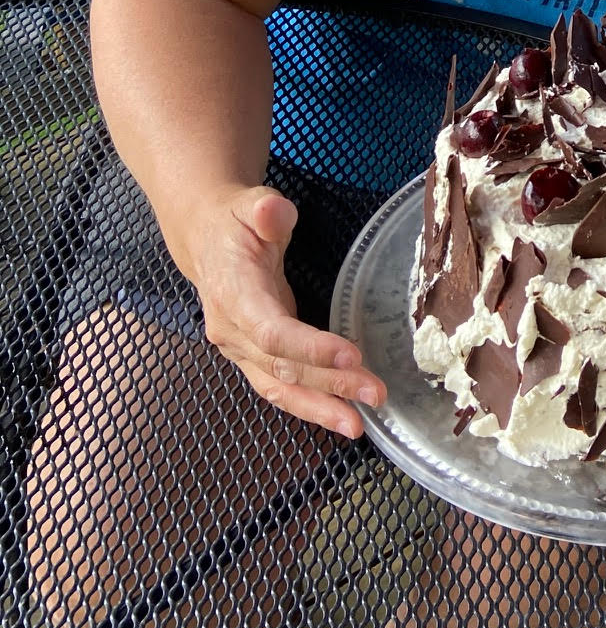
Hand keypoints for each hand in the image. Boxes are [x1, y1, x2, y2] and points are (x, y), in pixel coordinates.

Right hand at [193, 185, 385, 438]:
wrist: (208, 240)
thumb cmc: (235, 222)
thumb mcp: (249, 203)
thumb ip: (264, 210)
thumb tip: (274, 213)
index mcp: (233, 294)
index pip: (272, 331)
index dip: (310, 347)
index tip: (353, 354)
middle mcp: (232, 330)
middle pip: (283, 366)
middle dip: (331, 383)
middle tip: (376, 393)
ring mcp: (240, 350)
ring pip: (280, 387)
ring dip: (321, 407)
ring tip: (359, 424)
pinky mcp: (252, 358)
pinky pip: (281, 387)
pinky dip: (311, 404)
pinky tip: (342, 416)